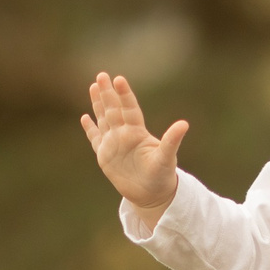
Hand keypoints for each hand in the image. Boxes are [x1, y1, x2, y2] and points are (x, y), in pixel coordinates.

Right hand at [80, 71, 185, 227]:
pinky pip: (96, 139)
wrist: (152, 194)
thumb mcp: (167, 157)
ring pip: (103, 119)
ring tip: (94, 86)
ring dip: (98, 104)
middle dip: (107, 93)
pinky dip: (90, 129)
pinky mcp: (105, 156)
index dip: (124, 95)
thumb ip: (172, 140)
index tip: (119, 79)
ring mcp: (114, 144)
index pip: (129, 109)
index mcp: (137, 132)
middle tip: (102, 75)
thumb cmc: (162, 175)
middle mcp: (124, 134)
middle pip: (113, 110)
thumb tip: (184, 124)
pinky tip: (85, 117)